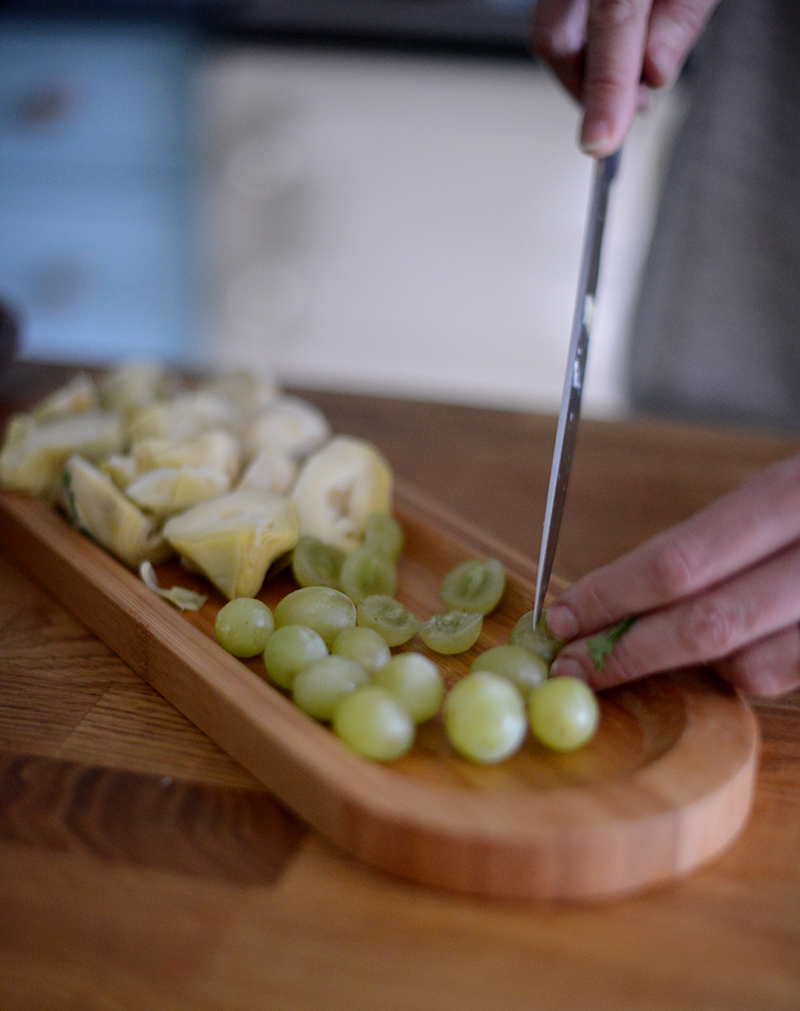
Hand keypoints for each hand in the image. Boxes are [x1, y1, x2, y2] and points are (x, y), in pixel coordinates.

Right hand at [530, 0, 721, 155]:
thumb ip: (684, 13)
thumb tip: (653, 72)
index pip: (611, 23)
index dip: (605, 89)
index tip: (601, 140)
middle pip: (555, 36)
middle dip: (587, 87)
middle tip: (625, 110)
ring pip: (551, 31)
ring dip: (586, 67)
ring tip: (629, 79)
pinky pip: (558, 14)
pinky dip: (585, 41)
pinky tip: (616, 47)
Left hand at [546, 453, 799, 696]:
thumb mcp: (780, 490)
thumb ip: (716, 541)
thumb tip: (627, 595)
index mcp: (790, 496)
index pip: (678, 561)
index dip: (610, 596)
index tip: (559, 617)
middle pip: (707, 624)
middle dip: (629, 653)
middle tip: (575, 667)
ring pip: (751, 667)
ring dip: (697, 665)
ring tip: (670, 643)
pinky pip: (789, 676)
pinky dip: (748, 670)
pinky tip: (738, 646)